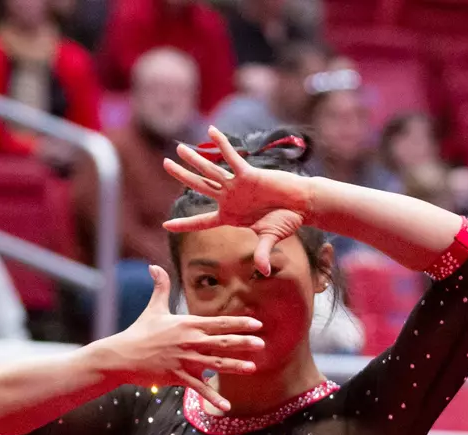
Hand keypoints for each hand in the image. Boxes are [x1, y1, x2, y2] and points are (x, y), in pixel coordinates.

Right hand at [94, 266, 263, 411]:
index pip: (219, 322)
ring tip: (252, 368)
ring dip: (235, 366)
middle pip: (222, 341)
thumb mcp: (153, 308)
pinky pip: (199, 388)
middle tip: (262, 344)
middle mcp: (189, 341)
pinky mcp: (178, 376)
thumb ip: (160, 287)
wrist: (122, 356)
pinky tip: (226, 407)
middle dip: (243, 342)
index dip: (239, 323)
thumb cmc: (139, 332)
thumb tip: (154, 266)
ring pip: (215, 364)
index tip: (257, 324)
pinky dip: (212, 397)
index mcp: (187, 324)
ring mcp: (184, 360)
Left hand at [163, 126, 312, 275]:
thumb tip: (263, 271)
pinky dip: (222, 145)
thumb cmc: (287, 221)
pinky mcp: (248, 174)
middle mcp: (229, 199)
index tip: (166, 225)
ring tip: (179, 149)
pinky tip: (211, 132)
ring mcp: (237, 186)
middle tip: (166, 164)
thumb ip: (263, 253)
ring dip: (195, 159)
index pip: (201, 221)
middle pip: (199, 187)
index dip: (184, 224)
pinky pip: (232, 158)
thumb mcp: (271, 238)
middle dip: (182, 176)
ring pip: (210, 171)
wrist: (301, 205)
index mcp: (230, 217)